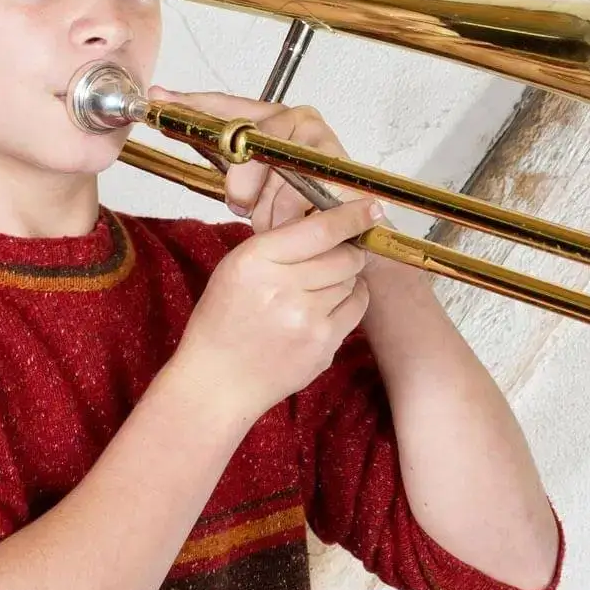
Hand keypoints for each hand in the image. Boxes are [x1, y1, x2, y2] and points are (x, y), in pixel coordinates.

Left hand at [146, 87, 369, 233]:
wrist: (348, 234)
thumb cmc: (299, 206)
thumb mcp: (253, 183)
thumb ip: (222, 156)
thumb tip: (166, 109)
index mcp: (272, 119)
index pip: (226, 106)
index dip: (192, 103)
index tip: (159, 98)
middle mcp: (298, 119)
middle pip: (251, 141)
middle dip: (241, 182)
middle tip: (241, 205)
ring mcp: (320, 139)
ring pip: (274, 172)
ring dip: (267, 208)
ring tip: (273, 220)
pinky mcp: (339, 164)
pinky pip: (297, 193)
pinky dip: (287, 216)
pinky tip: (292, 223)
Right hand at [162, 197, 386, 419]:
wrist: (216, 381)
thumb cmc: (224, 320)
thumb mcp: (237, 268)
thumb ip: (280, 244)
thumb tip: (332, 224)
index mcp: (256, 260)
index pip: (320, 229)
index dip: (352, 216)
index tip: (372, 208)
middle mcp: (283, 288)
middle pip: (345, 256)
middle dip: (346, 253)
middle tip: (334, 258)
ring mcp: (306, 320)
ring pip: (351, 281)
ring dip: (343, 280)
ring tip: (317, 290)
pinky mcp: (323, 345)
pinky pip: (356, 308)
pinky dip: (349, 302)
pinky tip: (327, 307)